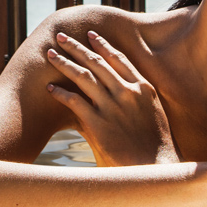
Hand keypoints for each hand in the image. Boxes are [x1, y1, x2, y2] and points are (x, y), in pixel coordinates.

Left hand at [46, 31, 178, 166]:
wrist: (156, 171)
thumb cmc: (155, 148)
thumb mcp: (153, 115)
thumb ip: (136, 100)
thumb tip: (115, 91)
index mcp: (142, 87)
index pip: (118, 58)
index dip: (102, 44)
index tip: (90, 35)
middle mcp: (127, 92)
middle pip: (97, 62)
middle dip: (76, 47)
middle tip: (61, 36)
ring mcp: (112, 107)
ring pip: (83, 76)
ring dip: (64, 63)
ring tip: (50, 54)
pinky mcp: (98, 124)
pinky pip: (74, 101)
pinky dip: (60, 93)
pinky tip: (50, 88)